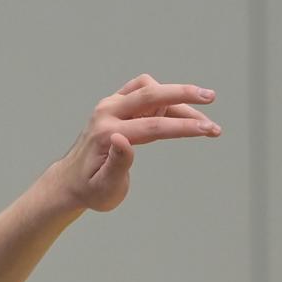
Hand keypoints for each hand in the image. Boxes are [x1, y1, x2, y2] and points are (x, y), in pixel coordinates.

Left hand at [49, 74, 221, 213]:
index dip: (183, 128)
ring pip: (151, 91)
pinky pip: (145, 92)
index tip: (209, 130)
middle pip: (150, 94)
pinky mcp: (115, 104)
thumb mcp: (104, 188)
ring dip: (177, 101)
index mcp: (105, 134)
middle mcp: (106, 113)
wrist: (70, 182)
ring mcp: (109, 105)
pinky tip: (179, 116)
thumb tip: (122, 139)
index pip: (152, 126)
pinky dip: (165, 99)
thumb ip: (116, 165)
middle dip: (183, 94)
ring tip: (200, 124)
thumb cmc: (90, 190)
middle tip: (211, 97)